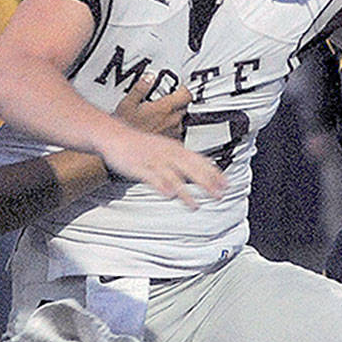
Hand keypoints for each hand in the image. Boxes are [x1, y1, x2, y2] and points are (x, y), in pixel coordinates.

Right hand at [102, 78, 224, 208]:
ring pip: (174, 177)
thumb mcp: (164, 148)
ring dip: (186, 192)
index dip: (214, 173)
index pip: (200, 160)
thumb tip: (196, 169)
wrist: (115, 136)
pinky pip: (153, 178)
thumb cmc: (139, 145)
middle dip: (206, 183)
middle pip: (191, 169)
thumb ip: (179, 159)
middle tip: (218, 195)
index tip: (226, 184)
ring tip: (195, 205)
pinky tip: (169, 194)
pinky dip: (162, 186)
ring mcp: (154, 161)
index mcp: (175, 148)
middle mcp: (167, 154)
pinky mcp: (140, 167)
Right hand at [112, 74, 189, 138]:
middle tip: (165, 100)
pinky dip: (171, 128)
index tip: (179, 88)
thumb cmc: (125, 128)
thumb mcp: (127, 104)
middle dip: (178, 102)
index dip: (185, 90)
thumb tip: (149, 77)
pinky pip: (176, 132)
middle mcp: (171, 121)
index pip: (187, 95)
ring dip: (174, 115)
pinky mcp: (170, 142)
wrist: (125, 149)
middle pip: (184, 107)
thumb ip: (140, 88)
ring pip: (180, 119)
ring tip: (160, 114)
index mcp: (164, 108)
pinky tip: (159, 126)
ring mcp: (172, 132)